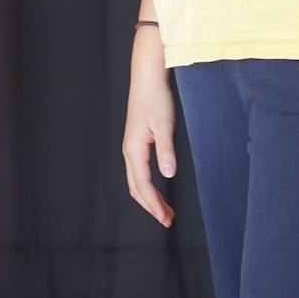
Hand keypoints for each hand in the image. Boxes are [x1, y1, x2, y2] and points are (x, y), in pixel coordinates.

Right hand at [121, 27, 176, 226]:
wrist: (147, 77)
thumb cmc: (156, 98)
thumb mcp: (164, 125)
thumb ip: (166, 151)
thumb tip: (168, 175)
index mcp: (134, 149)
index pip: (142, 185)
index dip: (153, 204)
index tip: (165, 218)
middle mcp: (129, 151)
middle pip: (136, 188)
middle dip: (150, 206)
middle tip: (167, 220)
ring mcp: (131, 147)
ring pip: (136, 181)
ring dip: (149, 198)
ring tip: (166, 210)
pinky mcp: (137, 142)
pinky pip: (139, 172)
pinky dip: (148, 186)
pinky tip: (159, 189)